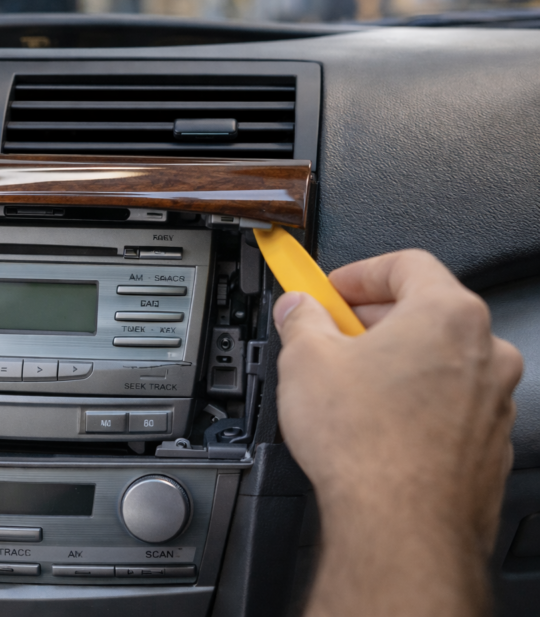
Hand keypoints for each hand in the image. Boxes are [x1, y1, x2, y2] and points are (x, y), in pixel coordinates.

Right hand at [274, 249, 520, 616]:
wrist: (401, 526)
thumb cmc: (368, 445)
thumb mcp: (305, 359)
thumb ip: (302, 320)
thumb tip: (298, 310)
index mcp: (448, 315)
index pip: (406, 264)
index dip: (358, 272)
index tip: (329, 288)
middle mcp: (484, 353)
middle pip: (424, 313)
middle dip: (371, 320)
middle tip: (329, 334)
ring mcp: (492, 402)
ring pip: (437, 362)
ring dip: (393, 363)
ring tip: (346, 385)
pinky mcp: (487, 446)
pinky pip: (446, 406)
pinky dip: (412, 404)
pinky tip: (372, 424)